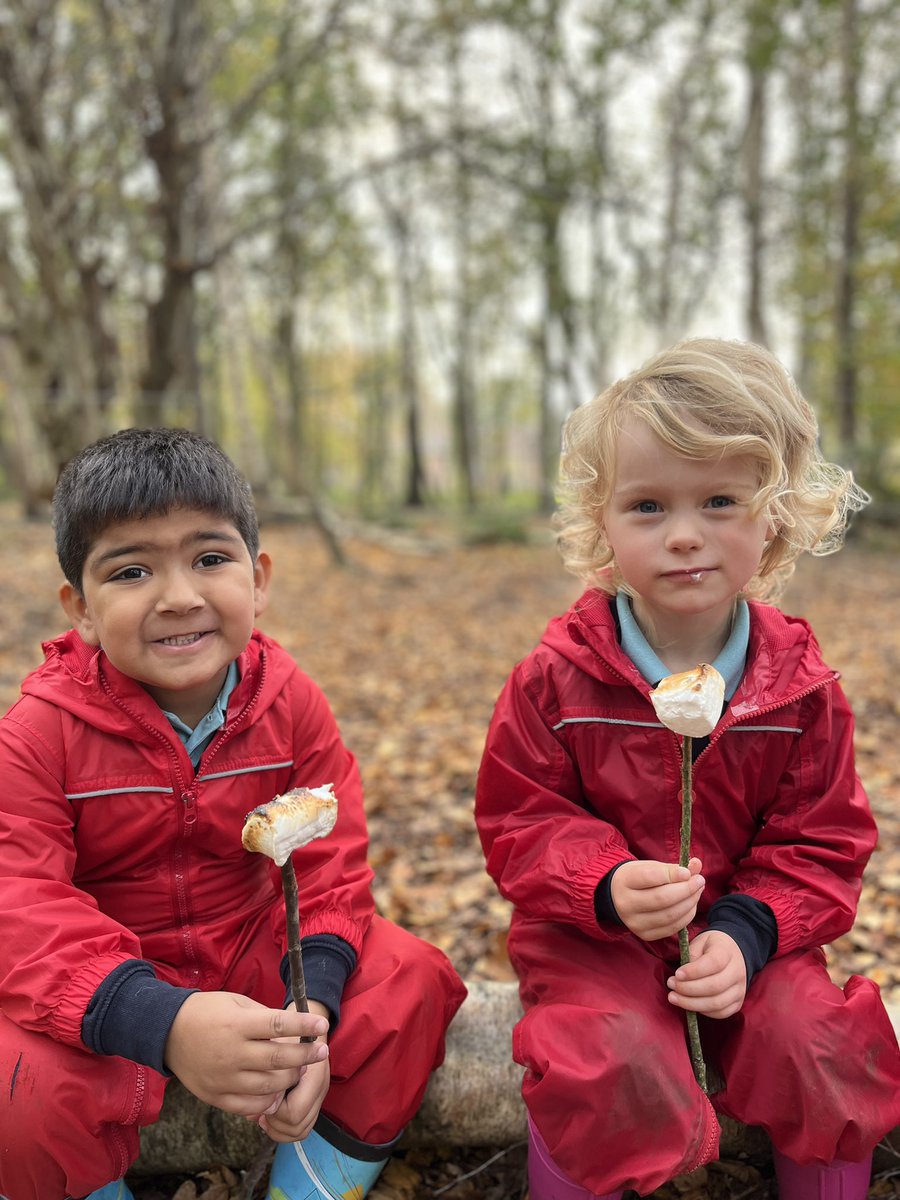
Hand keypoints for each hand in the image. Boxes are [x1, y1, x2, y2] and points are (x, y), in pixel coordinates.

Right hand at [164, 991, 328, 1116]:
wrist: (168, 1033)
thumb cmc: (207, 1012)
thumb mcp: (236, 1003)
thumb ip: (264, 1017)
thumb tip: (292, 1030)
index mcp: (237, 1024)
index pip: (278, 1025)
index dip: (303, 1026)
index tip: (322, 1025)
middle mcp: (231, 1053)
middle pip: (277, 1060)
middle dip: (305, 1056)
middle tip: (322, 1051)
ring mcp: (223, 1078)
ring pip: (268, 1086)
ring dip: (290, 1079)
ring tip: (300, 1070)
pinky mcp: (216, 1096)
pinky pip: (250, 1106)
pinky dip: (269, 1100)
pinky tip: (279, 1091)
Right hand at [610, 857, 703, 940]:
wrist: (618, 897)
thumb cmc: (638, 878)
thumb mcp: (651, 867)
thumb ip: (673, 867)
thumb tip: (697, 865)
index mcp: (625, 881)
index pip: (650, 878)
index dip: (672, 875)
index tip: (687, 872)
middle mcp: (626, 904)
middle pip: (662, 898)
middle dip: (686, 889)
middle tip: (700, 880)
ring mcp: (635, 923)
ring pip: (670, 915)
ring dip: (690, 903)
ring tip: (697, 891)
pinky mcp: (645, 935)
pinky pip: (672, 928)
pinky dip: (686, 916)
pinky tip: (690, 904)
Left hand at [667, 929, 746, 1018]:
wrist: (731, 954)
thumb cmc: (710, 948)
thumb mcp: (700, 942)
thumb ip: (691, 955)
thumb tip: (681, 976)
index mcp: (727, 952)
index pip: (714, 963)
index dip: (694, 971)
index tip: (677, 974)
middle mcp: (737, 972)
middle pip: (714, 986)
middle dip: (688, 989)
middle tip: (671, 985)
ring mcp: (739, 990)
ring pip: (717, 1003)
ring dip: (691, 1003)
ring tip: (674, 997)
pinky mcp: (737, 1003)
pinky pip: (720, 1013)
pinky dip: (702, 1011)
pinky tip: (688, 1004)